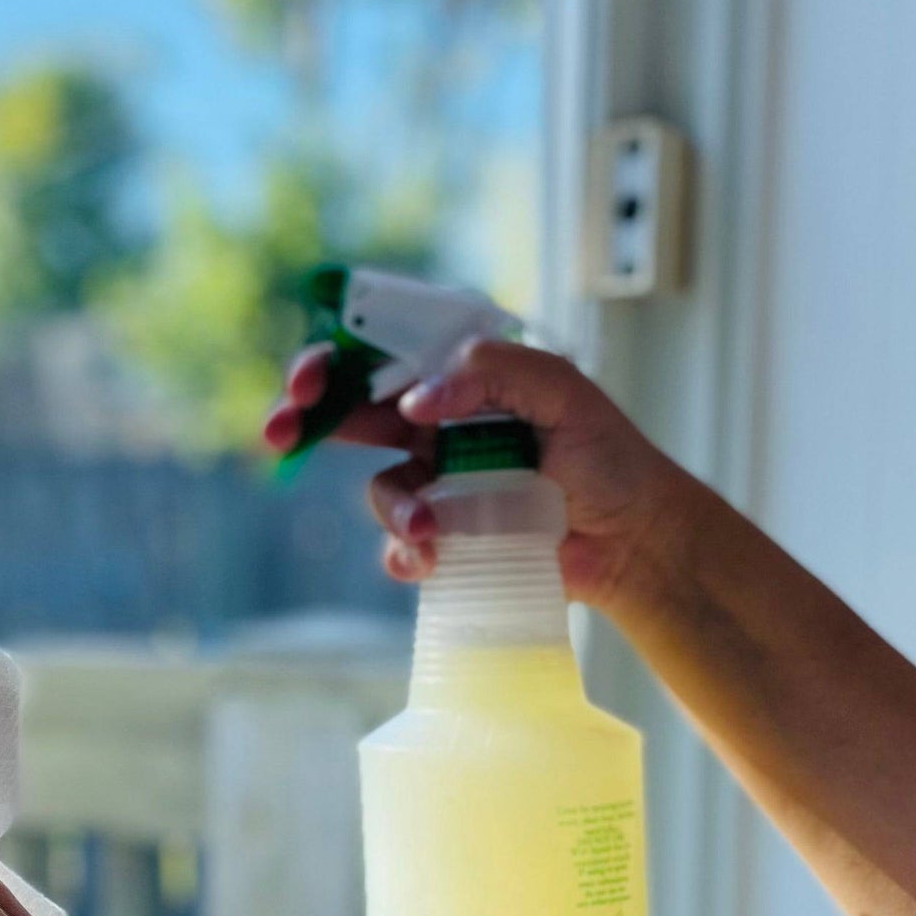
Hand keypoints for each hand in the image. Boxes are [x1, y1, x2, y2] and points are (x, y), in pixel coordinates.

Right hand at [263, 336, 701, 611]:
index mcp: (459, 380)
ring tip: (428, 528)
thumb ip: (490, 372)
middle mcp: (436, 428)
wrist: (635, 538)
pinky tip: (432, 559)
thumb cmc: (607, 455)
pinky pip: (400, 547)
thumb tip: (414, 403)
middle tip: (281, 432)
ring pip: (380, 488)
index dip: (333, 360)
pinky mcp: (446, 540)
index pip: (381, 356)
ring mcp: (437, 486)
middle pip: (349, 416)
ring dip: (392, 506)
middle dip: (305, 420)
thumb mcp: (561, 389)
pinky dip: (406, 554)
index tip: (309, 380)